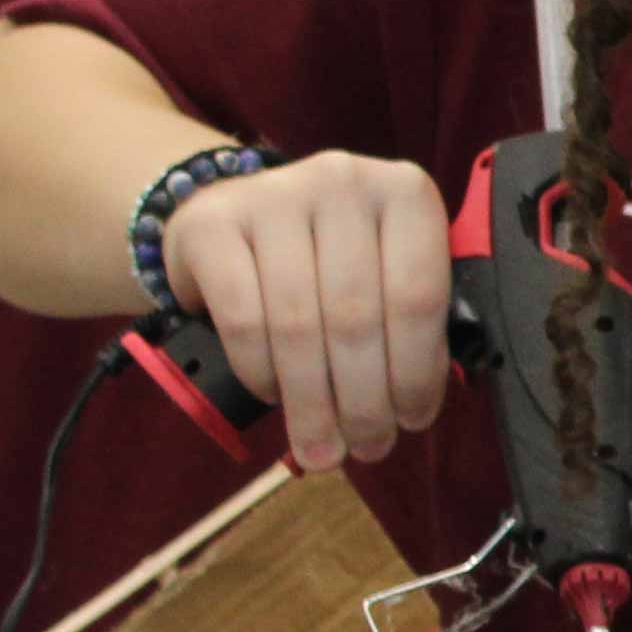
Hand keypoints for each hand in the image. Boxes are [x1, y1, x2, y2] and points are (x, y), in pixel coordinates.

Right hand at [161, 152, 452, 474]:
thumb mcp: (385, 272)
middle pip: (357, 318)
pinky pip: (243, 319)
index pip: (419, 297)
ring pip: (299, 325)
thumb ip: (409, 322)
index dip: (416, 372)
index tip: (412, 421)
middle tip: (367, 448)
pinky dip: (260, 372)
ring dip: (313, 403)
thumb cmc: (328, 259)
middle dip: (364, 401)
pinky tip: (273, 396)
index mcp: (405, 194)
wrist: (235, 212)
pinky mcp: (212, 223)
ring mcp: (273, 196)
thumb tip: (415, 405)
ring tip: (322, 447)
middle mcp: (342, 182)